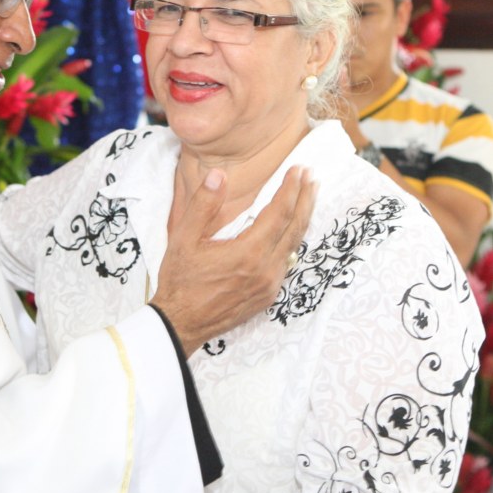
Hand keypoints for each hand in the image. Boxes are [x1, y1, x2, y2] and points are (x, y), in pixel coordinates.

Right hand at [151, 166, 315, 355]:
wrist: (181, 323)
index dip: (290, 189)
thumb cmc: (180, 281)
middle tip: (311, 177)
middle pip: (295, 227)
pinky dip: (292, 241)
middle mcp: (266, 269)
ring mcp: (270, 285)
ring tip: (307, 199)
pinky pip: (287, 263)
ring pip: (295, 246)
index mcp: (248, 253)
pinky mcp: (268, 296)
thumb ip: (203, 205)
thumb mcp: (183, 239)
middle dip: (305, 199)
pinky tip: (290, 231)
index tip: (298, 170)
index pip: (279, 213)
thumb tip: (219, 175)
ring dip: (302, 219)